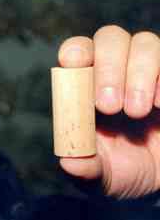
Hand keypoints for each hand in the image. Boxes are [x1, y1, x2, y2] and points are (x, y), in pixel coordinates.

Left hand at [58, 25, 159, 198]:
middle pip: (110, 39)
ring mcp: (147, 73)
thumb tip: (69, 163)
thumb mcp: (101, 178)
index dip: (75, 51)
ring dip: (139, 73)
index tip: (74, 62)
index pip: (78, 54)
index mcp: (86, 90)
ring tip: (137, 111)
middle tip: (109, 106)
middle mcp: (115, 73)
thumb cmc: (121, 171)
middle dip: (109, 68)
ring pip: (145, 43)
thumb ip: (85, 170)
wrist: (158, 181)